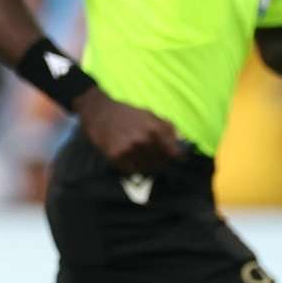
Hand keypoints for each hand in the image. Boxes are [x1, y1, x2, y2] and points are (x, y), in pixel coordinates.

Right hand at [73, 91, 187, 175]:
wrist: (100, 111)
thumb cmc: (127, 113)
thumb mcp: (150, 114)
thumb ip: (168, 129)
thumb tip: (182, 144)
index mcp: (155, 128)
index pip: (174, 153)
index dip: (177, 158)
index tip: (177, 161)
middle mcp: (143, 139)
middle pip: (161, 164)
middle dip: (159, 162)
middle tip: (153, 158)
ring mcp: (129, 148)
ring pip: (146, 169)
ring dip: (145, 166)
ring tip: (139, 156)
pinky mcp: (116, 156)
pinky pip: (131, 170)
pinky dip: (131, 167)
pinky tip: (128, 157)